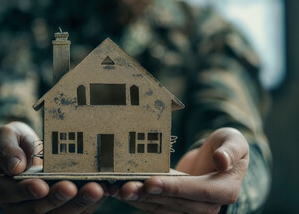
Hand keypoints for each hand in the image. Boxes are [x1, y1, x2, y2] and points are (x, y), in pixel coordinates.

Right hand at [0, 121, 104, 213]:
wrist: (26, 150)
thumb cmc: (13, 141)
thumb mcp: (5, 135)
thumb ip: (6, 148)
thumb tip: (15, 166)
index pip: (8, 193)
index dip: (25, 191)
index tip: (41, 186)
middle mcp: (14, 206)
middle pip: (35, 209)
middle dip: (57, 199)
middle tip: (73, 187)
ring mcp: (35, 210)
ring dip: (77, 204)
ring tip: (95, 189)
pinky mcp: (55, 210)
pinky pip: (72, 212)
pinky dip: (87, 204)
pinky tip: (102, 190)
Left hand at [118, 127, 248, 213]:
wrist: (219, 159)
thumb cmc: (227, 146)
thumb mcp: (235, 142)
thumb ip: (231, 151)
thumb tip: (221, 161)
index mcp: (225, 190)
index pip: (198, 191)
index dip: (174, 188)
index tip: (151, 182)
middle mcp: (207, 206)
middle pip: (175, 203)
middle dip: (148, 196)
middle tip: (125, 187)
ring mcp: (190, 209)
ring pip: (162, 208)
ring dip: (139, 200)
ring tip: (116, 190)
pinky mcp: (175, 206)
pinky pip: (156, 206)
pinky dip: (138, 199)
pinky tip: (119, 191)